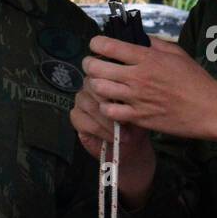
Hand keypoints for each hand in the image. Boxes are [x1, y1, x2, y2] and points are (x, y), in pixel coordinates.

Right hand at [70, 83, 155, 208]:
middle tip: (126, 119)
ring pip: (88, 104)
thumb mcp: (140, 107)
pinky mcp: (77, 117)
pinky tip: (112, 137)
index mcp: (108, 77)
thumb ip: (131, 96)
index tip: (130, 104)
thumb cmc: (138, 122)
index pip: (104, 72)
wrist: (133, 145)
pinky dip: (99, 130)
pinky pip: (81, 119)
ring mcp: (82, 101)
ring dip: (106, 121)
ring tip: (122, 132)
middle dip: (110, 104)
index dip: (115, 87)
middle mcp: (92, 86)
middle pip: (92, 86)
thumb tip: (126, 93)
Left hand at [80, 36, 216, 144]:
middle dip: (89, 64)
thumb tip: (139, 38)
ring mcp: (136, 98)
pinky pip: (109, 111)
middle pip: (97, 67)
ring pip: (99, 88)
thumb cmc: (197, 81)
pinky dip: (105, 106)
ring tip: (99, 84)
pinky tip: (111, 103)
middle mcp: (138, 77)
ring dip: (95, 84)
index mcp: (148, 58)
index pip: (109, 45)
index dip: (96, 43)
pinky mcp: (139, 117)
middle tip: (92, 65)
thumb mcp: (178, 54)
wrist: (209, 110)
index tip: (96, 45)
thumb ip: (156, 44)